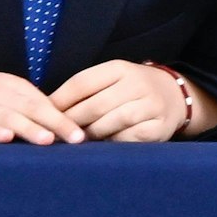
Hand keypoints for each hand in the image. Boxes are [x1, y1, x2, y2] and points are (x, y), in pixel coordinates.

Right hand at [0, 62, 84, 143]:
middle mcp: (0, 95)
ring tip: (47, 140)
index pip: (44, 103)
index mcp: (15, 88)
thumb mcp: (4, 95)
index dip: (64, 118)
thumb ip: (28, 108)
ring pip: (8, 117)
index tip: (84, 134)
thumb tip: (61, 129)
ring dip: (29, 128)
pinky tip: (4, 138)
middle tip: (77, 138)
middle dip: (56, 123)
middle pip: (33, 109)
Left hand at [49, 60, 214, 142]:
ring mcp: (150, 106)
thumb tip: (47, 108)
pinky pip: (127, 139)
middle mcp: (137, 83)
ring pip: (110, 123)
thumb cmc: (131, 90)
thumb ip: (85, 91)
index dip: (59, 100)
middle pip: (94, 106)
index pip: (81, 82)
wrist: (174, 96)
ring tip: (76, 142)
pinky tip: (102, 148)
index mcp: (120, 68)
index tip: (43, 114)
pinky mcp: (158, 127)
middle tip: (54, 135)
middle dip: (71, 122)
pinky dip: (112, 144)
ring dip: (90, 135)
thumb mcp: (111, 80)